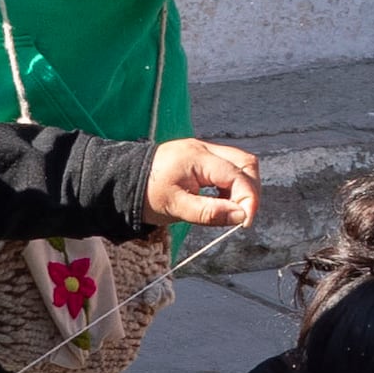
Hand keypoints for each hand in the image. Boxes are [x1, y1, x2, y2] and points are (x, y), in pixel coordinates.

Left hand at [145, 139, 261, 231]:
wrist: (123, 182)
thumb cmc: (146, 194)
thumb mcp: (176, 207)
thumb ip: (209, 212)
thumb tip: (241, 216)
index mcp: (197, 157)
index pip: (237, 175)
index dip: (248, 200)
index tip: (245, 224)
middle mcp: (204, 149)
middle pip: (246, 163)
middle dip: (250, 191)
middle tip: (241, 216)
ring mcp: (203, 151)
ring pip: (240, 164)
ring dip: (243, 187)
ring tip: (230, 210)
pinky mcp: (201, 158)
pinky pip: (228, 167)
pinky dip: (232, 185)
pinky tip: (221, 201)